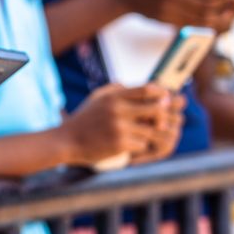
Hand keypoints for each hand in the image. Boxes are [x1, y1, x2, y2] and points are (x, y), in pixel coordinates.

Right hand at [62, 84, 176, 165]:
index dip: (162, 94)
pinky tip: (130, 146)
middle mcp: (117, 110)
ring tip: (149, 136)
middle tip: (165, 121)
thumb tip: (139, 87)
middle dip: (165, 116)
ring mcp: (119, 127)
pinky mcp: (120, 144)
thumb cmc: (84, 119)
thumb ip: (117, 89)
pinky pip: (142, 144)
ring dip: (151, 134)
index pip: (147, 90)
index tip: (167, 99)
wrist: (66, 140)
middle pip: (156, 109)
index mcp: (113, 97)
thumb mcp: (97, 98)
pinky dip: (139, 146)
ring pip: (151, 130)